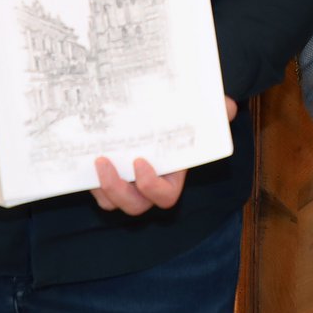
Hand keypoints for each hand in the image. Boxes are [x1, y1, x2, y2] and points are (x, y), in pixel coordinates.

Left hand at [90, 97, 235, 214]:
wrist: (159, 115)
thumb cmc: (182, 118)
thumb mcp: (199, 112)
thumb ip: (215, 110)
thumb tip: (229, 106)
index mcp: (171, 176)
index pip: (165, 196)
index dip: (152, 186)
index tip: (140, 162)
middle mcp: (147, 186)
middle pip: (134, 205)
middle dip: (117, 190)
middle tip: (104, 162)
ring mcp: (126, 184)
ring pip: (111, 202)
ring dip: (100, 187)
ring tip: (93, 161)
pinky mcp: (107, 177)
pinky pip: (96, 188)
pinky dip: (88, 179)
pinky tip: (82, 155)